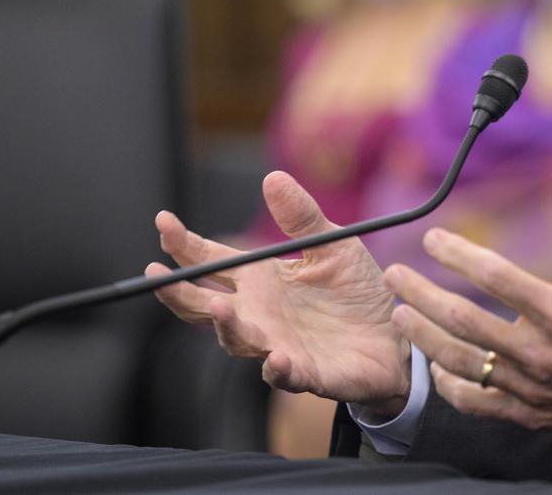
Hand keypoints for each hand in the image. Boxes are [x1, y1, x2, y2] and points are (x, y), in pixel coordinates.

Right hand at [146, 170, 409, 412]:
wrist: (395, 336)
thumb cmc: (357, 292)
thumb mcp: (334, 245)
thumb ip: (302, 218)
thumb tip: (272, 178)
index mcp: (264, 279)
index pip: (213, 261)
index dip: (185, 244)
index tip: (163, 222)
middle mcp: (261, 314)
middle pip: (205, 305)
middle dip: (178, 292)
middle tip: (156, 275)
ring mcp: (278, 344)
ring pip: (237, 340)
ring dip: (226, 326)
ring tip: (219, 308)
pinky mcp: (306, 372)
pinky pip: (284, 374)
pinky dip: (277, 367)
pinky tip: (276, 356)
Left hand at [386, 174, 551, 451]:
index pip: (496, 276)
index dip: (457, 254)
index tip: (432, 238)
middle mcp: (541, 352)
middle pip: (464, 321)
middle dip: (422, 293)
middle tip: (394, 274)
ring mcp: (533, 388)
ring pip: (462, 362)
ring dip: (424, 337)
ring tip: (400, 315)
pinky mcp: (532, 414)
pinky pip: (479, 403)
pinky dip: (451, 386)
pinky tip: (436, 367)